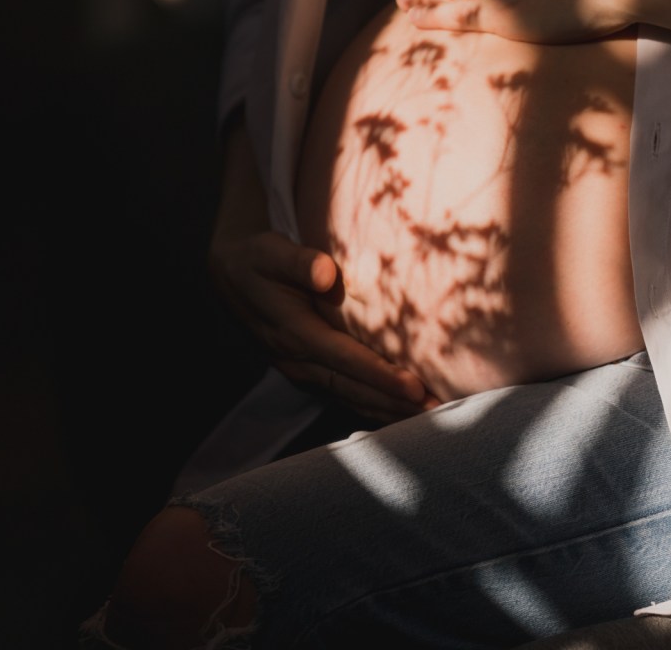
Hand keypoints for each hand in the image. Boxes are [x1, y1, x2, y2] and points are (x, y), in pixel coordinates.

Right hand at [209, 226, 438, 422]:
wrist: (231, 276)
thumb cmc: (259, 259)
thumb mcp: (271, 252)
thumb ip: (299, 261)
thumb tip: (326, 272)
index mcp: (293, 333)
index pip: (345, 360)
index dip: (380, 375)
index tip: (414, 386)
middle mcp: (298, 361)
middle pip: (353, 389)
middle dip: (395, 404)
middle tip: (440, 413)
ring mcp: (302, 371)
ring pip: (351, 398)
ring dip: (388, 411)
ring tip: (431, 419)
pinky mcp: (308, 371)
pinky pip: (345, 394)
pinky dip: (374, 405)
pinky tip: (400, 412)